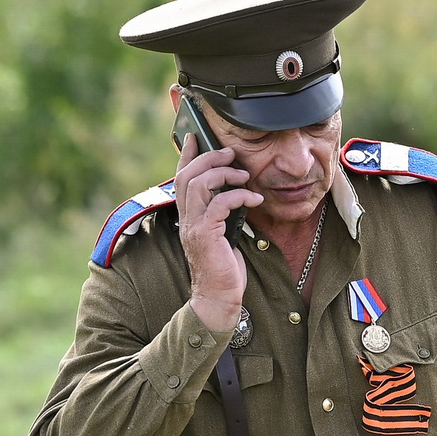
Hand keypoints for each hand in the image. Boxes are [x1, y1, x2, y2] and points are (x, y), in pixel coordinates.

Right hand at [172, 124, 260, 333]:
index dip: (186, 155)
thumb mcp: (223, 233)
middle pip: (187, 174)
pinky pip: (220, 202)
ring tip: (245, 175)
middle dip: (209, 158)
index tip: (195, 136)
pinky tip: (255, 197)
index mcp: (188, 216)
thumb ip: (222, 213)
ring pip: (199, 183)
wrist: (219, 299)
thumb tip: (235, 191)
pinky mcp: (206, 234)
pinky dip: (240, 194)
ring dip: (224, 173)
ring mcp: (193, 226)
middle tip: (231, 154)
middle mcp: (186, 219)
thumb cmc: (224, 269)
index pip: (180, 178)